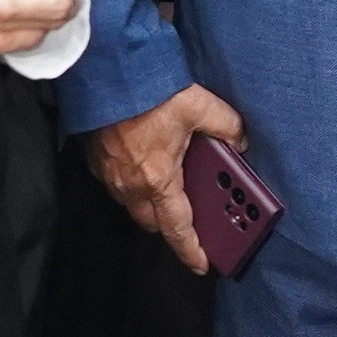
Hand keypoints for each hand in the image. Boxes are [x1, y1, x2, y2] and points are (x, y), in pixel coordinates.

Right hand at [90, 84, 247, 266]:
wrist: (104, 73)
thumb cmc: (146, 91)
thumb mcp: (199, 105)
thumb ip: (226, 126)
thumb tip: (240, 140)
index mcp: (158, 179)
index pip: (177, 228)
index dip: (191, 250)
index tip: (202, 264)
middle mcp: (130, 184)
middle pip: (153, 221)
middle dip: (171, 224)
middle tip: (191, 216)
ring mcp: (109, 175)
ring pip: (134, 205)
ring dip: (152, 202)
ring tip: (171, 185)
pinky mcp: (96, 161)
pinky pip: (118, 186)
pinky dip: (134, 183)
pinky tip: (146, 163)